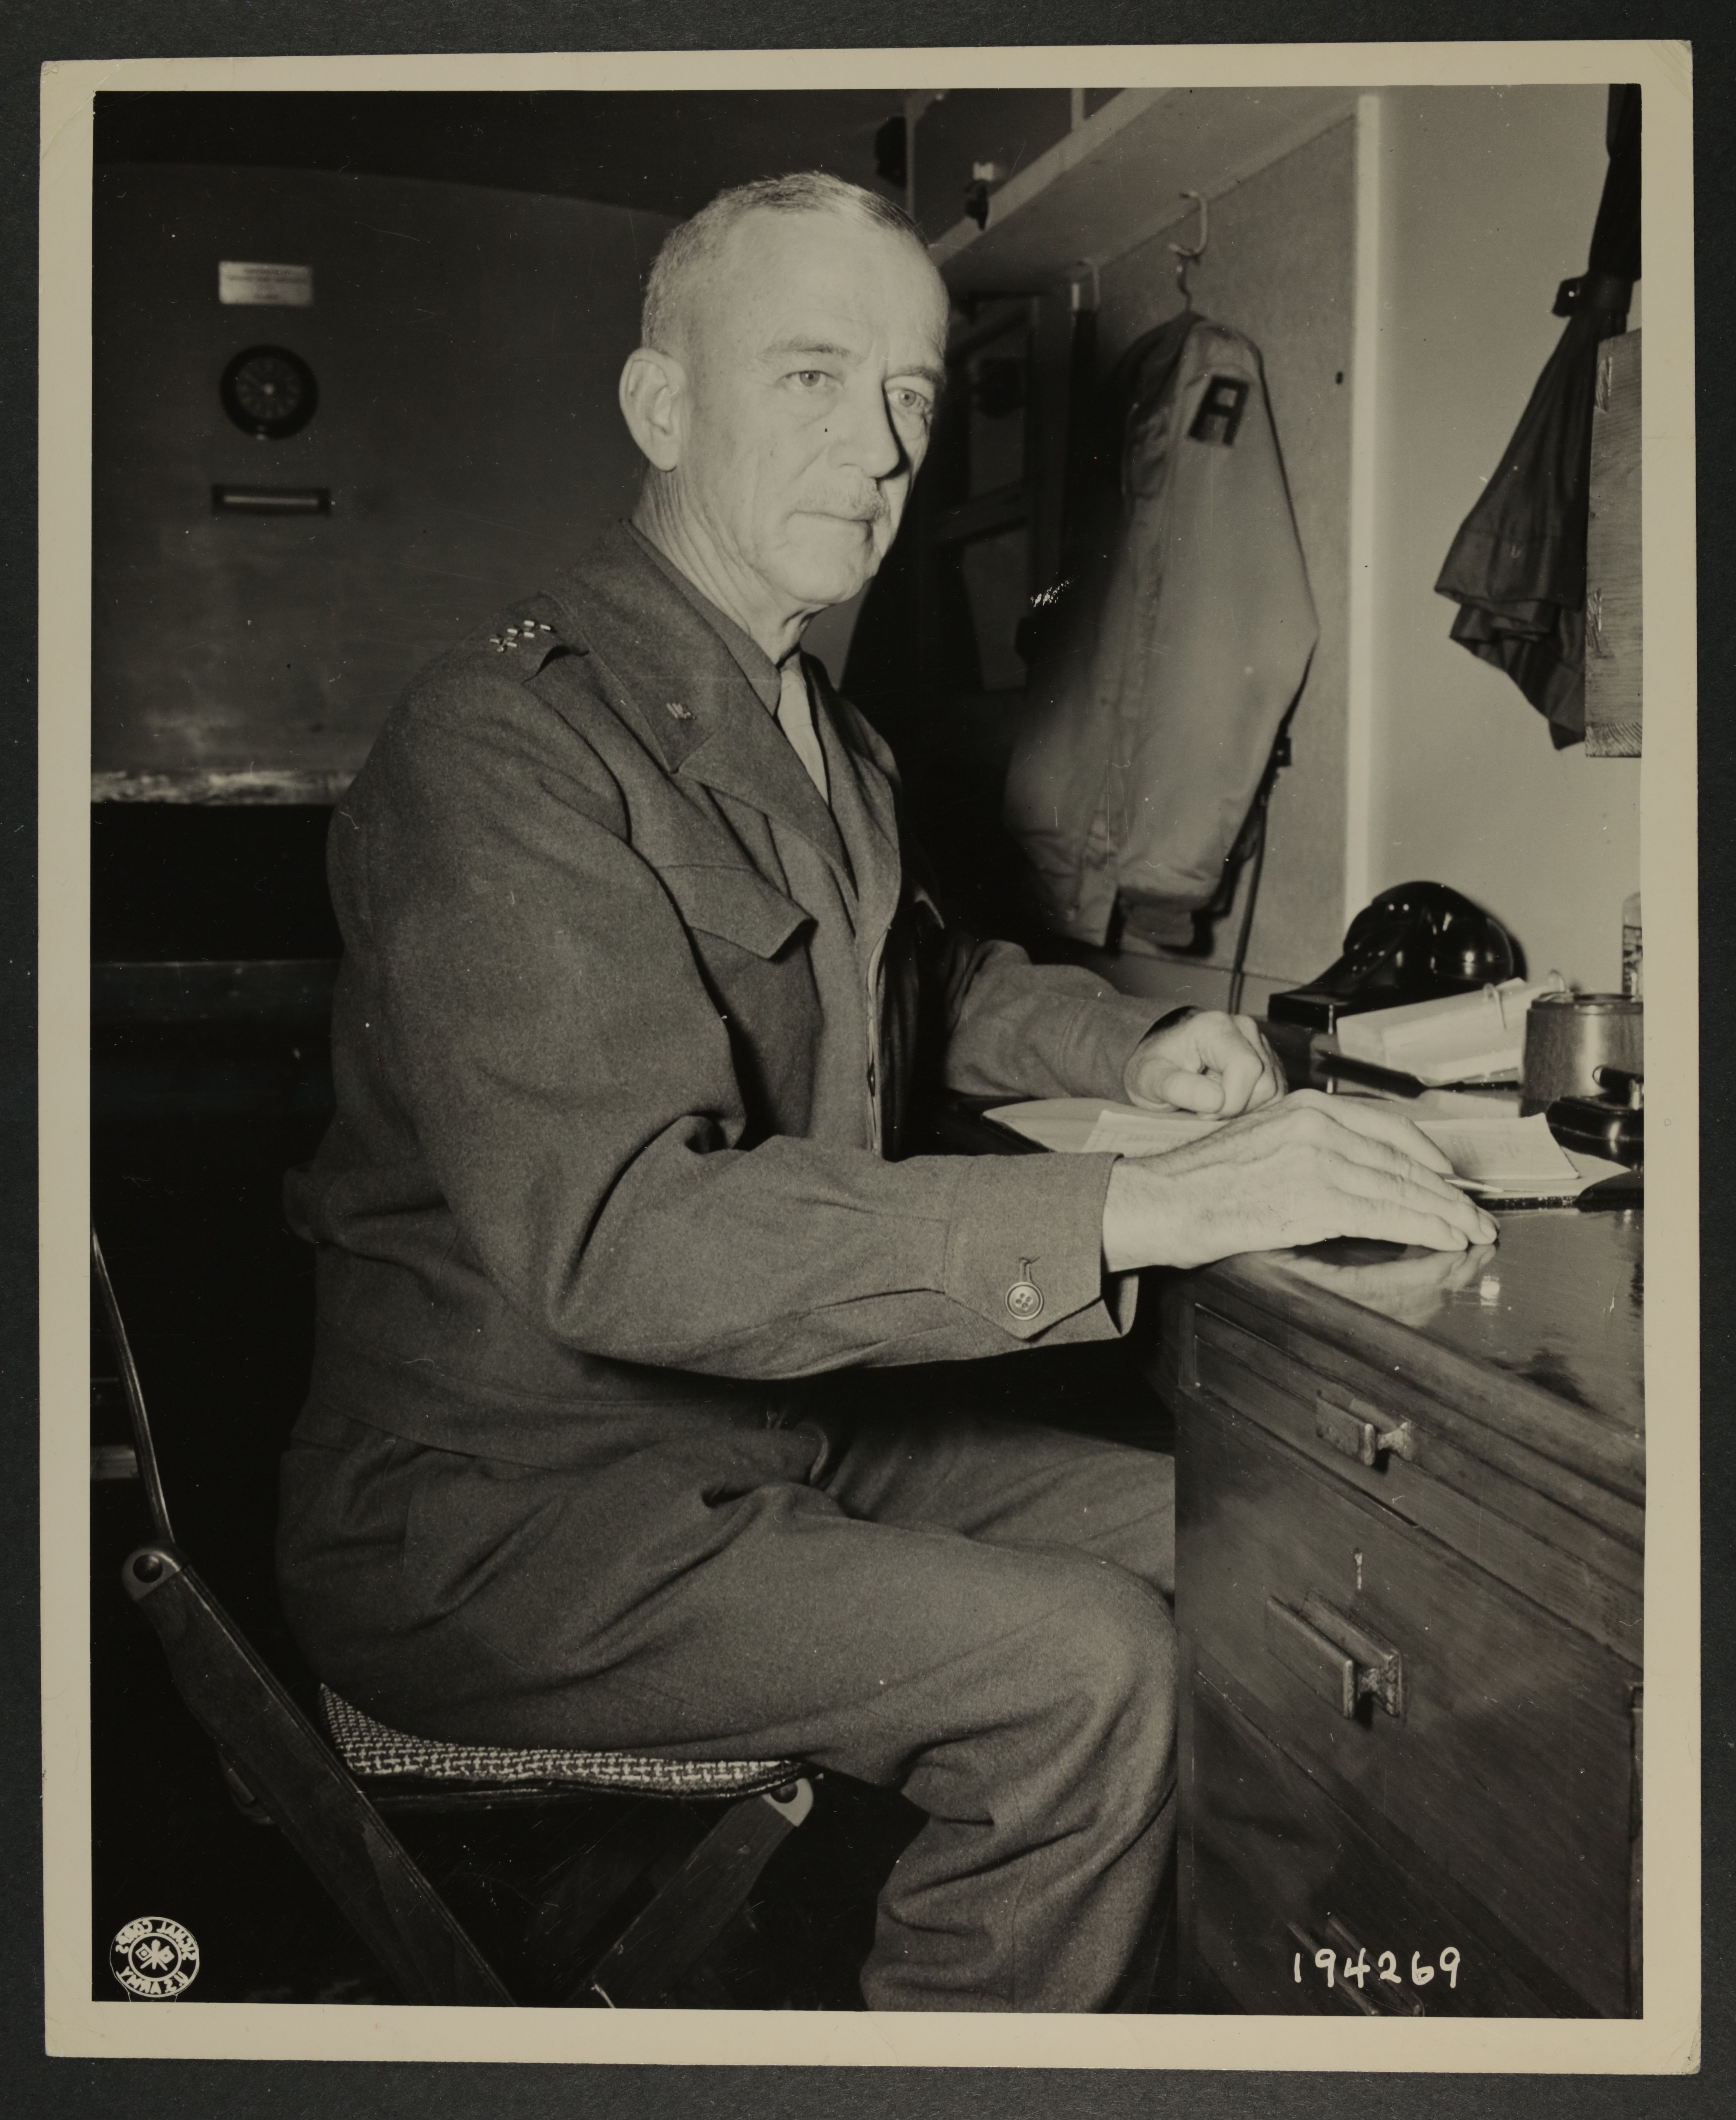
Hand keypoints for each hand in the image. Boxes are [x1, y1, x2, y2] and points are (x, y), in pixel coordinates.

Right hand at [1101, 1089, 1498, 1271]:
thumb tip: (1356, 1174)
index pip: (1387, 1129)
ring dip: (1445, 1214)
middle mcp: (1316, 1126)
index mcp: (1304, 1107)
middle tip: (1476, 1214)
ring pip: (1401, 1188)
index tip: (1452, 1178)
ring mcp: (1318, 1162)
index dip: (1429, 1157)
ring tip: (1471, 1232)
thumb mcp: (1263, 1142)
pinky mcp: (1314, 1200)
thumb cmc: (1202, 1181)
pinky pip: (1385, 1214)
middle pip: (1402, 1161)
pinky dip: (1422, 1227)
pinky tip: (1445, 1238)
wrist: (1162, 1199)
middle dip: (1447, 1192)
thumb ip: (1311, 1148)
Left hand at [1123, 1009, 1283, 1116]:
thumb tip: (1217, 1100)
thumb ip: (1177, 1087)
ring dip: (1245, 1110)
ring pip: (1274, 1092)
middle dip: (1236, 1108)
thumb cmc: (1156, 1069)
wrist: (1163, 1060)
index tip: (1202, 1112)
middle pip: (1265, 1084)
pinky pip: (1276, 1095)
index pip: (1247, 1069)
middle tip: (1206, 1110)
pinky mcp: (1269, 1063)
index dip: (1230, 1101)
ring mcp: (1261, 1045)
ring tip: (1215, 1104)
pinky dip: (1253, 1108)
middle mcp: (1245, 1030)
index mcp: (1216, 1027)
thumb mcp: (1150, 1079)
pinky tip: (1228, 1103)